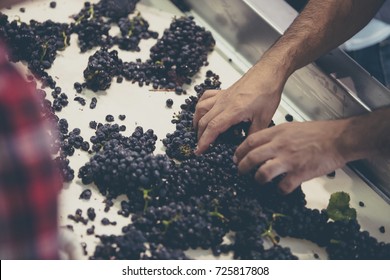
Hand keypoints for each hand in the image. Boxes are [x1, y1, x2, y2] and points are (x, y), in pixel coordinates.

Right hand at [193, 60, 285, 154]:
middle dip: (199, 136)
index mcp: (233, 110)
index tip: (199, 151)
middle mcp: (223, 103)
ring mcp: (221, 96)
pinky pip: (205, 97)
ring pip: (200, 109)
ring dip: (197, 122)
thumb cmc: (267, 93)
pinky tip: (202, 112)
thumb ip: (253, 135)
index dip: (204, 141)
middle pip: (204, 121)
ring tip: (198, 132)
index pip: (213, 128)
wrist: (268, 73)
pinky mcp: (222, 91)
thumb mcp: (264, 119)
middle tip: (200, 147)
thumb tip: (246, 148)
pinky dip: (200, 106)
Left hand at [234, 120, 349, 192]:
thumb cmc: (318, 132)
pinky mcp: (299, 173)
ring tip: (258, 181)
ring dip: (258, 179)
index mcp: (277, 133)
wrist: (339, 138)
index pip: (250, 142)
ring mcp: (289, 160)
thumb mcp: (291, 127)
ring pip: (263, 173)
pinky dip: (279, 190)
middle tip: (240, 172)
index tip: (236, 157)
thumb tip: (264, 144)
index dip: (239, 151)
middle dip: (242, 167)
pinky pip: (283, 186)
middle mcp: (280, 146)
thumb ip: (276, 135)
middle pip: (251, 158)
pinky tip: (281, 189)